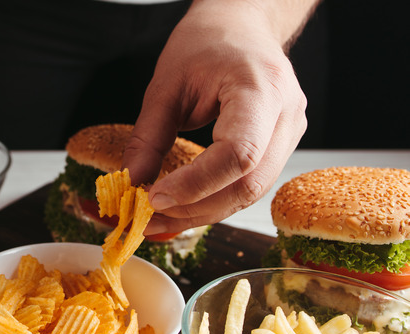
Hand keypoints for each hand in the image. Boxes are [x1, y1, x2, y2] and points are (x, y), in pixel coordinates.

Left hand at [122, 0, 309, 233]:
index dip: (196, 184)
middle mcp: (286, 114)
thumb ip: (149, 136)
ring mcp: (290, 132)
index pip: (237, 154)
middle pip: (248, 184)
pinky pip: (250, 185)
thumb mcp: (166, 85)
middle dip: (196, 209)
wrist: (241, 26)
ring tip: (160, 219)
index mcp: (261, 89)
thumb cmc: (207, 43)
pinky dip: (215, 201)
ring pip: (251, 193)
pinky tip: (184, 207)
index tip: (154, 197)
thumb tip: (131, 182)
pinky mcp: (281, 146)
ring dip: (204, 212)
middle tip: (150, 219)